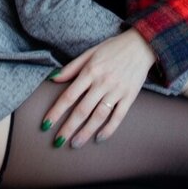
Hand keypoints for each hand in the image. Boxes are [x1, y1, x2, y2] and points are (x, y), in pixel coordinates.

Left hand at [42, 29, 155, 147]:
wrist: (141, 44)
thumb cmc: (113, 48)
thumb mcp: (90, 52)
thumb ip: (71, 67)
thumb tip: (53, 78)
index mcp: (90, 71)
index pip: (69, 96)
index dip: (56, 112)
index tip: (45, 125)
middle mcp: (102, 82)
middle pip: (82, 110)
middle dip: (68, 128)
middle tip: (58, 142)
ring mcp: (117, 91)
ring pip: (98, 116)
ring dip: (86, 132)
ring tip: (75, 144)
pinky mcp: (130, 96)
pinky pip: (118, 117)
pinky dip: (108, 129)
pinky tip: (99, 138)